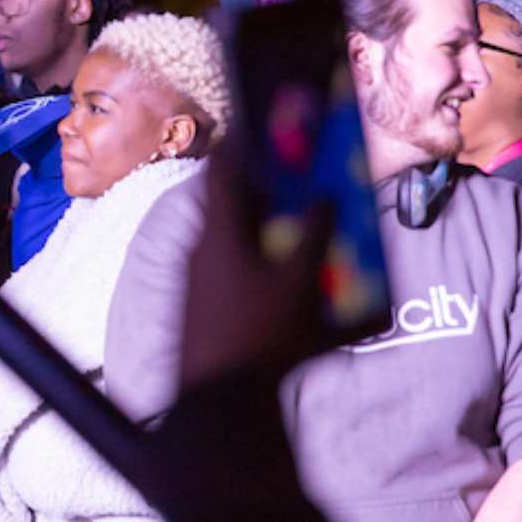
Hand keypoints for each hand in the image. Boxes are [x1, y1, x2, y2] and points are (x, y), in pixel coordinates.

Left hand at [177, 143, 330, 388]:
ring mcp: (196, 277)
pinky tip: (278, 268)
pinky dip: (251, 254)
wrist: (220, 399)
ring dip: (256, 221)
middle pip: (224, 202)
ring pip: (226, 234)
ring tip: (292, 216)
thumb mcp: (298, 283)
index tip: (257, 122)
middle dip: (255, 184)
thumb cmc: (260, 334)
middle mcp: (200, 248)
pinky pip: (226, 263)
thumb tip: (324, 199)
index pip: (220, 169)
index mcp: (217, 232)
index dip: (237, 142)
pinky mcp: (201, 303)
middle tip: (287, 170)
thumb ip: (312, 236)